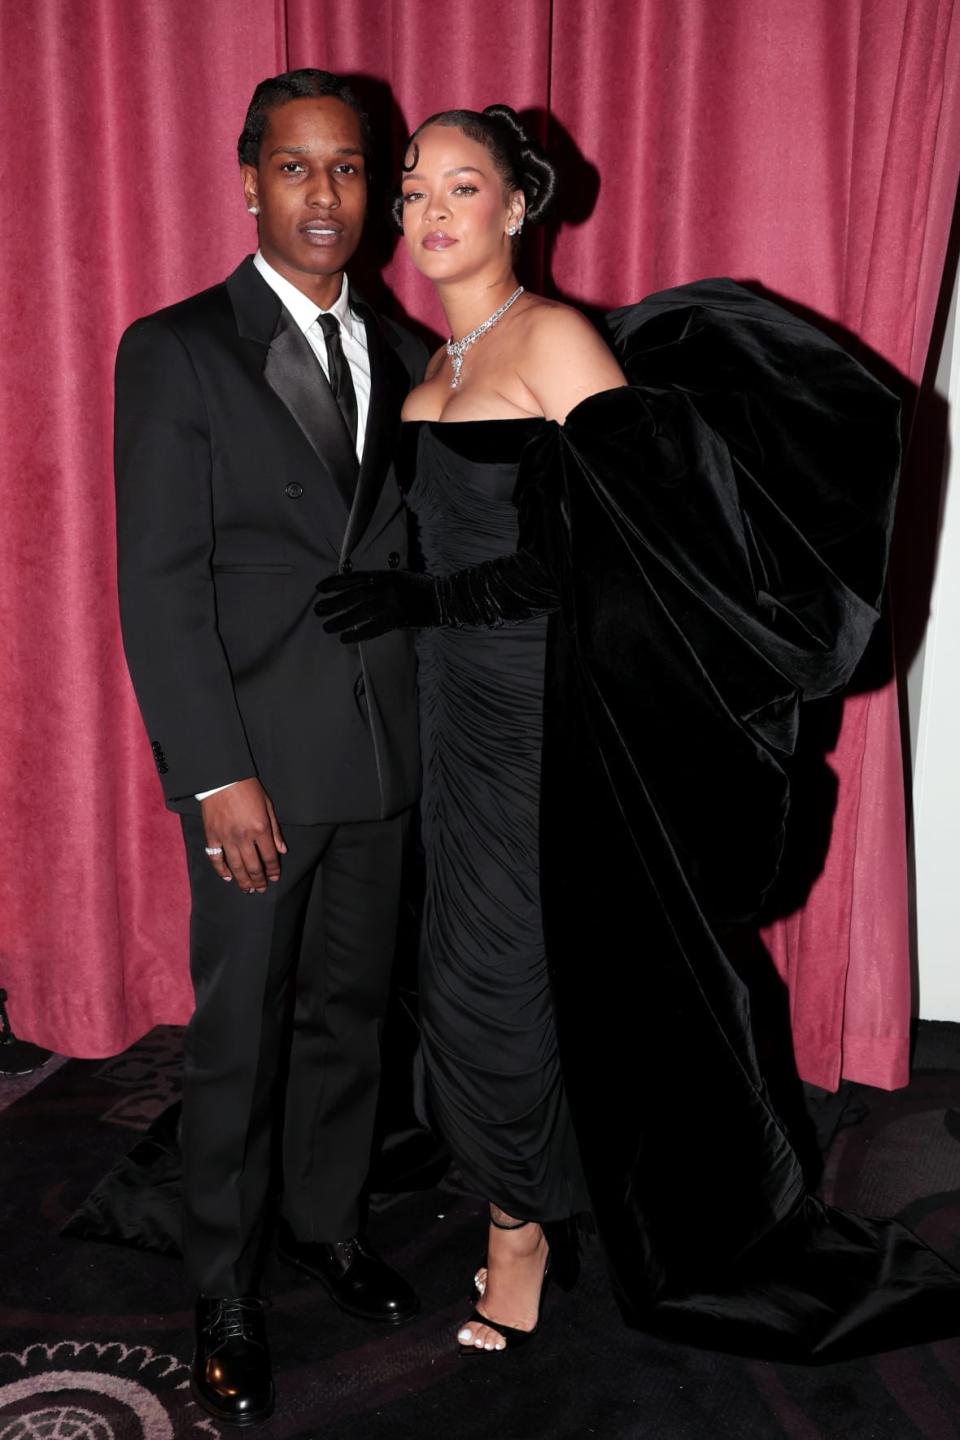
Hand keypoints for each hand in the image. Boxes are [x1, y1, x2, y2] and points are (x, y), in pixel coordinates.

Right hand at [201, 778, 286, 892]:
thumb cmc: (248, 789)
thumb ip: (275, 830)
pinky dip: (222, 870)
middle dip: (259, 881)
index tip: (275, 878)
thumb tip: (282, 850)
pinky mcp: (212, 836)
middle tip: (261, 889)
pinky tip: (228, 877)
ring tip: (248, 890)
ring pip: (236, 867)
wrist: (222, 778)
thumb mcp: (268, 806)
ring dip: (243, 881)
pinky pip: (216, 859)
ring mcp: (226, 838)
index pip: (270, 857)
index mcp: (260, 829)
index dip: (274, 870)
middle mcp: (244, 837)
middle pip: (253, 867)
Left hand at [314, 570, 439, 642]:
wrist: (444, 597)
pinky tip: (345, 638)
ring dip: (340, 621)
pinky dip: (358, 633)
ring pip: (358, 613)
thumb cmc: (422, 587)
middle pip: (351, 597)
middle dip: (333, 604)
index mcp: (384, 575)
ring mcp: (390, 604)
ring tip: (326, 627)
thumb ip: (380, 580)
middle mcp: (384, 588)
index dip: (334, 583)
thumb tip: (358, 588)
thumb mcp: (400, 576)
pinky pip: (373, 628)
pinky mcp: (397, 620)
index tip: (320, 589)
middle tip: (318, 610)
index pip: (353, 579)